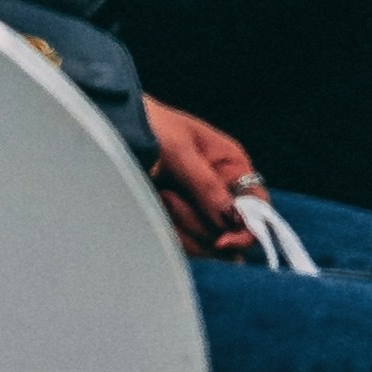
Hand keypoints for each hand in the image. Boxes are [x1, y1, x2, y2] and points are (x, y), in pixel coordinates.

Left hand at [145, 98, 261, 258]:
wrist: (113, 129)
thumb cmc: (152, 127)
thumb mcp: (181, 151)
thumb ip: (207, 186)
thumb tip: (234, 219)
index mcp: (232, 166)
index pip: (258, 206)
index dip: (247, 229)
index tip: (222, 241)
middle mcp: (220, 190)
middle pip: (230, 232)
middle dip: (200, 224)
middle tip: (170, 197)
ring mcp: (198, 208)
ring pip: (205, 243)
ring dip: (181, 226)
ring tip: (161, 194)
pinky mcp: (176, 221)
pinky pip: (183, 244)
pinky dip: (169, 232)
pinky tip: (155, 207)